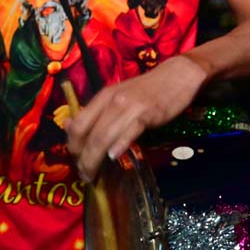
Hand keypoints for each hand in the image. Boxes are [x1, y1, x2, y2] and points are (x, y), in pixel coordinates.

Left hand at [64, 55, 205, 181]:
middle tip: (84, 175)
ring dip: (95, 159)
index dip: (72, 146)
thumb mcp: (118, 96)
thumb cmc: (149, 89)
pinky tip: (114, 156)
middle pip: (90, 134)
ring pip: (105, 136)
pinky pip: (129, 130)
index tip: (76, 161)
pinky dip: (119, 145)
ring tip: (94, 175)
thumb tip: (70, 126)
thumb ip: (97, 111)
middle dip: (83, 159)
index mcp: (104, 96)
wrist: (178, 74)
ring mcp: (130, 106)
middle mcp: (113, 100)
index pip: (78, 124)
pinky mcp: (148, 112)